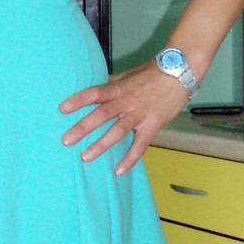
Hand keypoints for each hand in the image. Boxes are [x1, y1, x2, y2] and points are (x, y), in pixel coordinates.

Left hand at [59, 60, 189, 175]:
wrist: (181, 71)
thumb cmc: (153, 73)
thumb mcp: (129, 75)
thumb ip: (112, 83)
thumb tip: (94, 88)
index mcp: (119, 88)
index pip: (95, 93)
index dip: (79, 100)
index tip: (62, 109)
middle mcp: (127, 102)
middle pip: (102, 114)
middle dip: (83, 128)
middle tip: (66, 140)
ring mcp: (140, 114)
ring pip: (118, 131)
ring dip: (101, 145)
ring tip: (85, 157)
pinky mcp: (153, 125)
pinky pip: (140, 145)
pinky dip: (130, 159)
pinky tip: (119, 171)